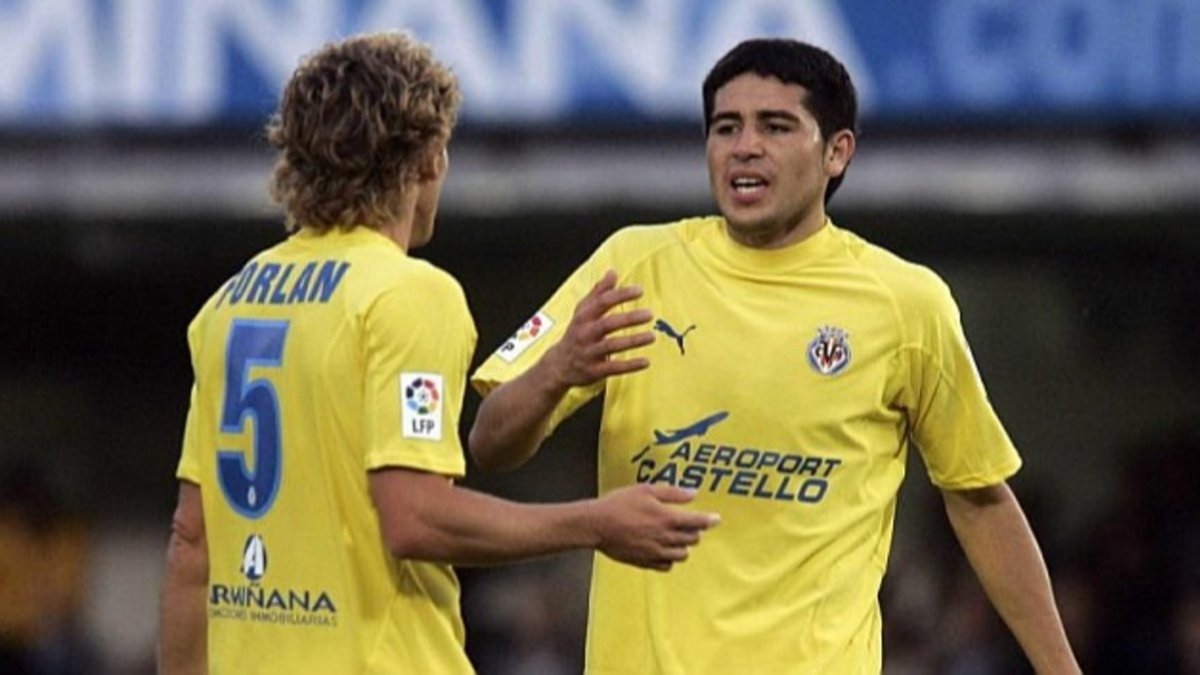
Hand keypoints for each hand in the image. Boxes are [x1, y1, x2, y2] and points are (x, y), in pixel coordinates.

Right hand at [546, 269, 654, 387]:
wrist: (559, 365)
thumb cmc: (576, 333)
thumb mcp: (582, 311)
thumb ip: (598, 292)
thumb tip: (613, 272)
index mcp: (583, 317)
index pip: (602, 302)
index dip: (621, 295)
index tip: (640, 290)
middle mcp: (585, 334)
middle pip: (608, 324)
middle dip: (629, 318)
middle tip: (649, 314)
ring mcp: (589, 353)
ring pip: (612, 346)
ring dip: (633, 341)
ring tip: (652, 337)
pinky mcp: (594, 370)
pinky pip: (613, 367)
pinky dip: (630, 365)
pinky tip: (646, 362)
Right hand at [592, 483, 719, 570]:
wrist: (596, 525)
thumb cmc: (619, 504)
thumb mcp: (646, 490)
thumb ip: (672, 493)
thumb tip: (693, 494)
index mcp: (667, 518)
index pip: (698, 522)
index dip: (710, 520)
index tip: (716, 519)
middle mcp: (664, 538)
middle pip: (692, 539)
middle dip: (695, 531)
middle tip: (689, 523)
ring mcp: (655, 552)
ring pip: (682, 554)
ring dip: (683, 545)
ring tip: (676, 537)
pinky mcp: (645, 562)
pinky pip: (666, 565)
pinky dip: (669, 559)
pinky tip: (664, 550)